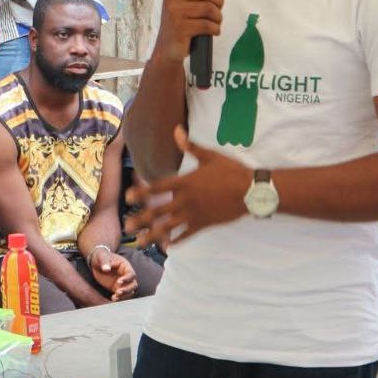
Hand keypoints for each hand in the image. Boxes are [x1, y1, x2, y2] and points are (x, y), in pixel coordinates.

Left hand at [89, 249, 137, 301]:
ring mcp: (122, 282)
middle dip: (127, 289)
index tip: (118, 282)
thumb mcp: (101, 257)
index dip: (127, 278)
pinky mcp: (116, 287)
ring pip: (129, 291)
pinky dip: (119, 298)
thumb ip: (104, 262)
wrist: (96, 262)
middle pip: (133, 284)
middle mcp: (125, 274)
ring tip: (115, 297)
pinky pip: (122, 294)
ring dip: (124, 295)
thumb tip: (106, 269)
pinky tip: (113, 298)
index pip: (131, 273)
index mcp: (124, 266)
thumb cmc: (100, 257)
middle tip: (117, 292)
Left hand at [126, 125, 251, 245]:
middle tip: (127, 226)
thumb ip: (190, 146)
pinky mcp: (204, 224)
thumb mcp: (210, 156)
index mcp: (186, 183)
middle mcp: (186, 200)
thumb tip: (176, 129)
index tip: (128, 196)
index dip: (142, 191)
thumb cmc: (230, 170)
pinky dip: (178, 241)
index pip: (158, 187)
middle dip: (142, 219)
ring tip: (141, 242)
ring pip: (170, 227)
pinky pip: (188, 235)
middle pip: (159, 211)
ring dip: (154, 234)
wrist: (250, 190)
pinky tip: (169, 247)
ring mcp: (195, 214)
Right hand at [153, 0, 231, 64]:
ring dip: (217, 18)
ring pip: (209, 8)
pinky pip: (207, 24)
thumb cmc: (182, 21)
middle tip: (216, 11)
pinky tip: (212, 31)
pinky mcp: (181, 28)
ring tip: (214, 22)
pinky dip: (215, 29)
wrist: (168, 48)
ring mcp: (175, 12)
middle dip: (218, 2)